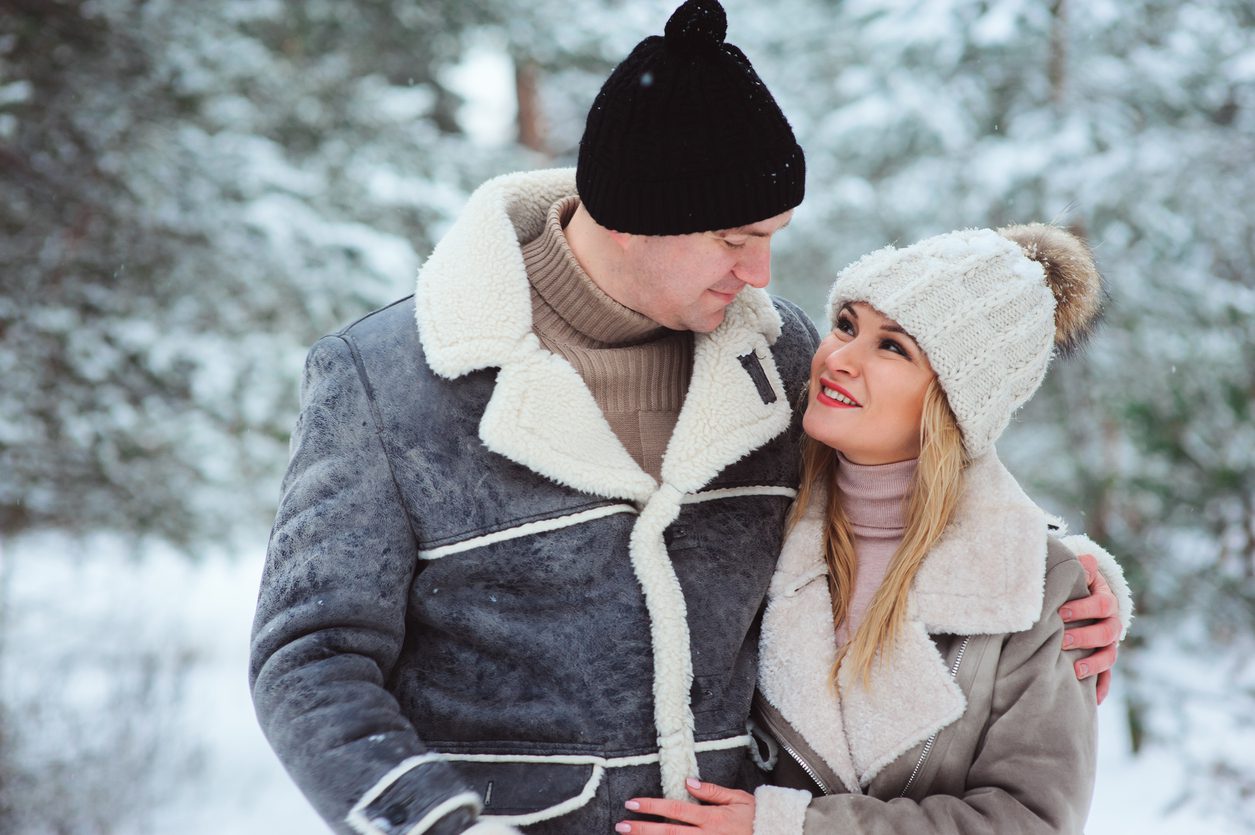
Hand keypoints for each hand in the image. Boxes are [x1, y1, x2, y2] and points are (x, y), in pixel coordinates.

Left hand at [615, 778, 754, 833]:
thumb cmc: (756, 818)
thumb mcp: (739, 798)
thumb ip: (714, 791)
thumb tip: (690, 782)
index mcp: (711, 817)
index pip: (676, 810)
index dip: (653, 806)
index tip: (633, 803)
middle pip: (668, 832)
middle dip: (643, 829)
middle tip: (621, 825)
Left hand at [1058, 552, 1120, 703]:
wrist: (1083, 600)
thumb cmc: (1074, 587)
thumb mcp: (1077, 576)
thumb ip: (1080, 570)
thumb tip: (1086, 560)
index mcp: (1106, 601)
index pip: (1103, 604)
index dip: (1084, 607)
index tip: (1061, 611)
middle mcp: (1111, 624)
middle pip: (1106, 632)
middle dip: (1085, 637)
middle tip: (1063, 641)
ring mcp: (1109, 644)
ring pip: (1109, 656)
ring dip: (1094, 665)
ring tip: (1075, 671)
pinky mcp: (1103, 661)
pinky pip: (1107, 677)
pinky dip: (1101, 688)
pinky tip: (1094, 700)